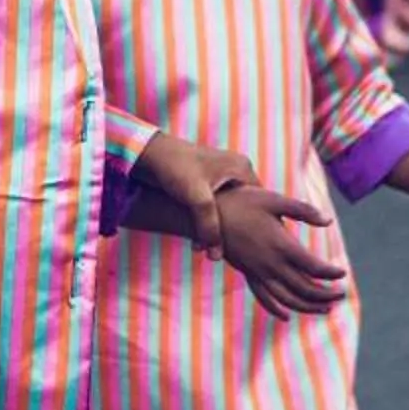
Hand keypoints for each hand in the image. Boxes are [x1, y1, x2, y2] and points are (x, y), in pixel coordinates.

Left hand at [137, 132, 265, 259]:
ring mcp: (220, 175)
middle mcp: (234, 169)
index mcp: (241, 168)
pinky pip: (214, 205)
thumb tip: (216, 256)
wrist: (147, 153)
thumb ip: (208, 225)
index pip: (261, 201)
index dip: (256, 223)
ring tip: (211, 246)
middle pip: (244, 206)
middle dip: (233, 228)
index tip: (247, 244)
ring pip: (227, 208)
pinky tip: (200, 238)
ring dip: (218, 226)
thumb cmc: (174, 168)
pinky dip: (208, 220)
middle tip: (227, 249)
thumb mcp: (196, 198)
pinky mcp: (204, 181)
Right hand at [216, 187, 349, 319]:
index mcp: (281, 245)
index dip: (331, 273)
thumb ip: (304, 211)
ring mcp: (257, 271)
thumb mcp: (275, 200)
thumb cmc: (243, 202)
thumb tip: (328, 221)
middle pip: (304, 288)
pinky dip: (276, 309)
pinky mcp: (247, 273)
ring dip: (307, 307)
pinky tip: (287, 315)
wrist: (208, 213)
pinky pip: (263, 297)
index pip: (314, 267)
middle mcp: (270, 264)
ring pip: (286, 298)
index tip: (342, 274)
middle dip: (326, 295)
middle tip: (341, 295)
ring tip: (324, 309)